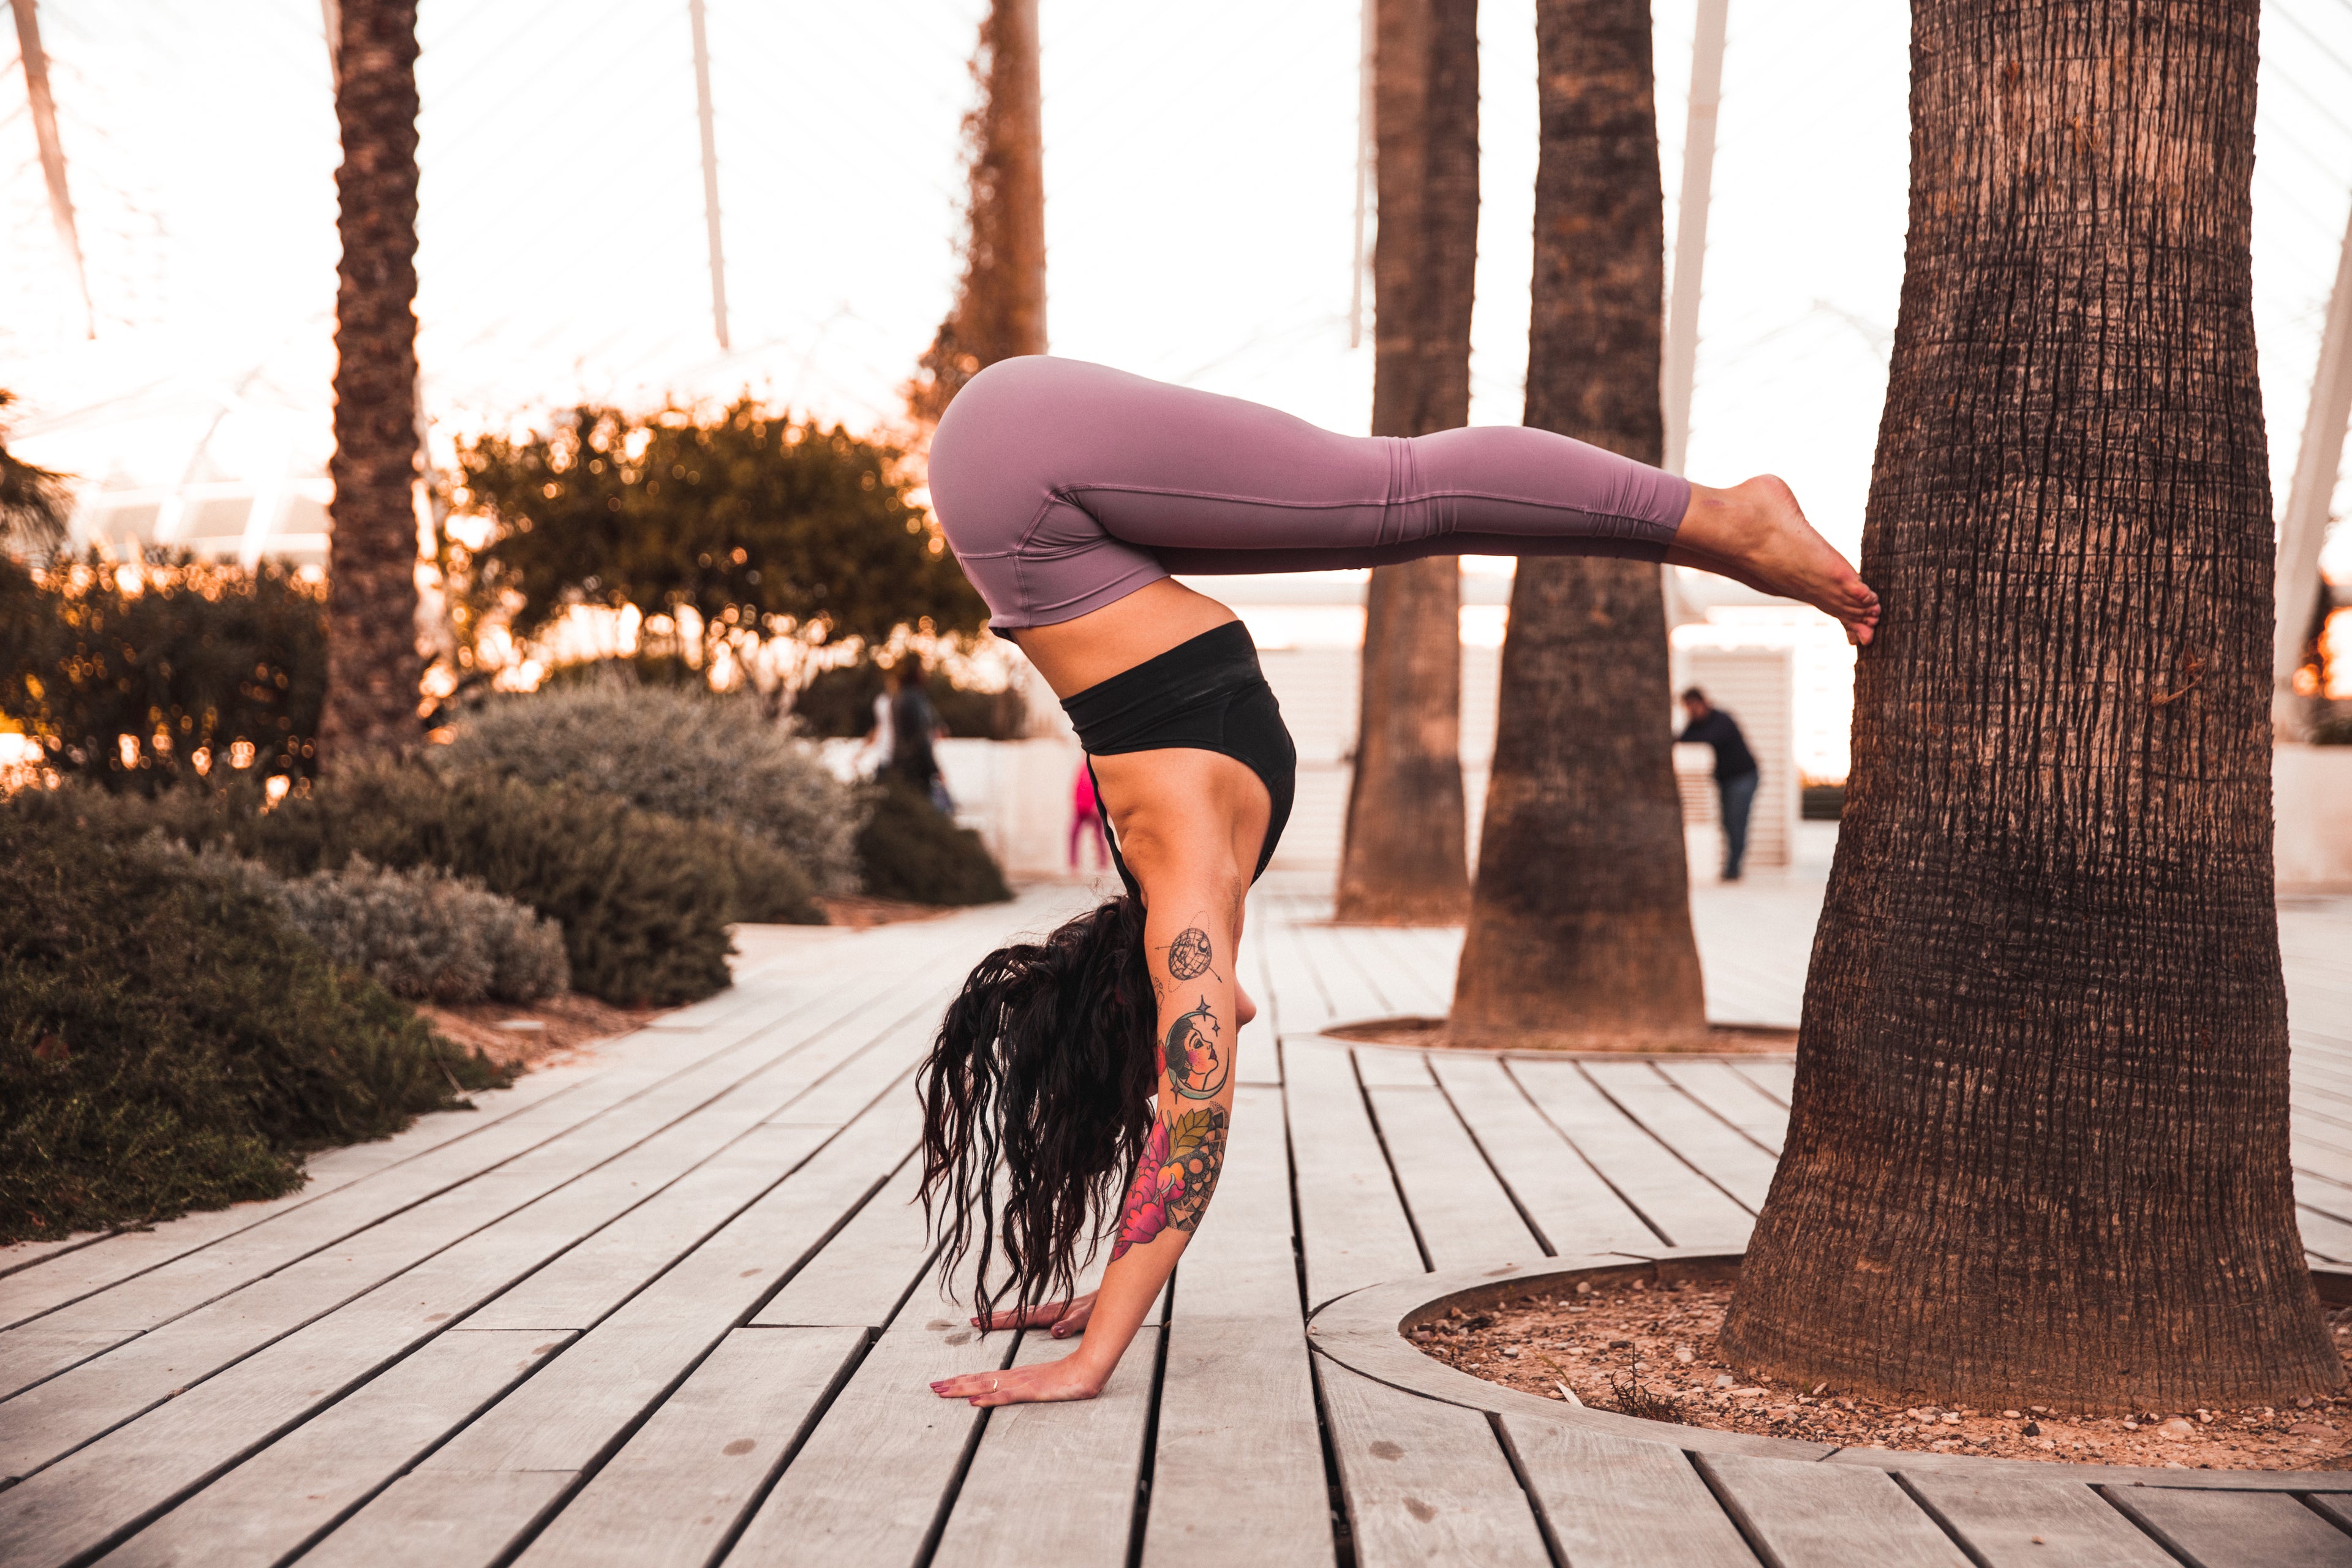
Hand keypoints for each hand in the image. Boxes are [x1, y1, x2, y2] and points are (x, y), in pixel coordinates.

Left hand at [931, 1350, 1105, 1406]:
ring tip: (942, 1391)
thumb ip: (1028, 1387)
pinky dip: (988, 1398)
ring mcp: (1023, 1383)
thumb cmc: (1072, 1376)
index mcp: (1017, 1375)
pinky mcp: (1032, 1391)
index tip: (944, 1382)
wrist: (1090, 1368)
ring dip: (962, 1388)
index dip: (963, 1380)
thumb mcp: (1046, 1385)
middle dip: (954, 1383)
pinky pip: (1006, 1396)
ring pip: (987, 1386)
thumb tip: (1008, 1392)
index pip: (984, 1377)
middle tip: (932, 1387)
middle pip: (979, 1380)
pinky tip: (974, 1401)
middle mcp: (1015, 1377)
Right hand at [970, 1289, 1095, 1338]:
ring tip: (982, 1320)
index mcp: (1049, 1313)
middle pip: (1013, 1313)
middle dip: (992, 1317)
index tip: (981, 1322)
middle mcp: (1044, 1311)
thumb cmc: (1096, 1310)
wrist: (1105, 1299)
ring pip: (1018, 1313)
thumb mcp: (1086, 1318)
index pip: (1019, 1317)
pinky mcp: (1051, 1313)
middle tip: (972, 1321)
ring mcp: (1046, 1311)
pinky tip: (1008, 1320)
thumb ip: (1071, 1324)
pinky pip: (1025, 1314)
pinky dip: (1013, 1317)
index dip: (1000, 1321)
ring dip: (1000, 1316)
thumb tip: (1055, 1331)